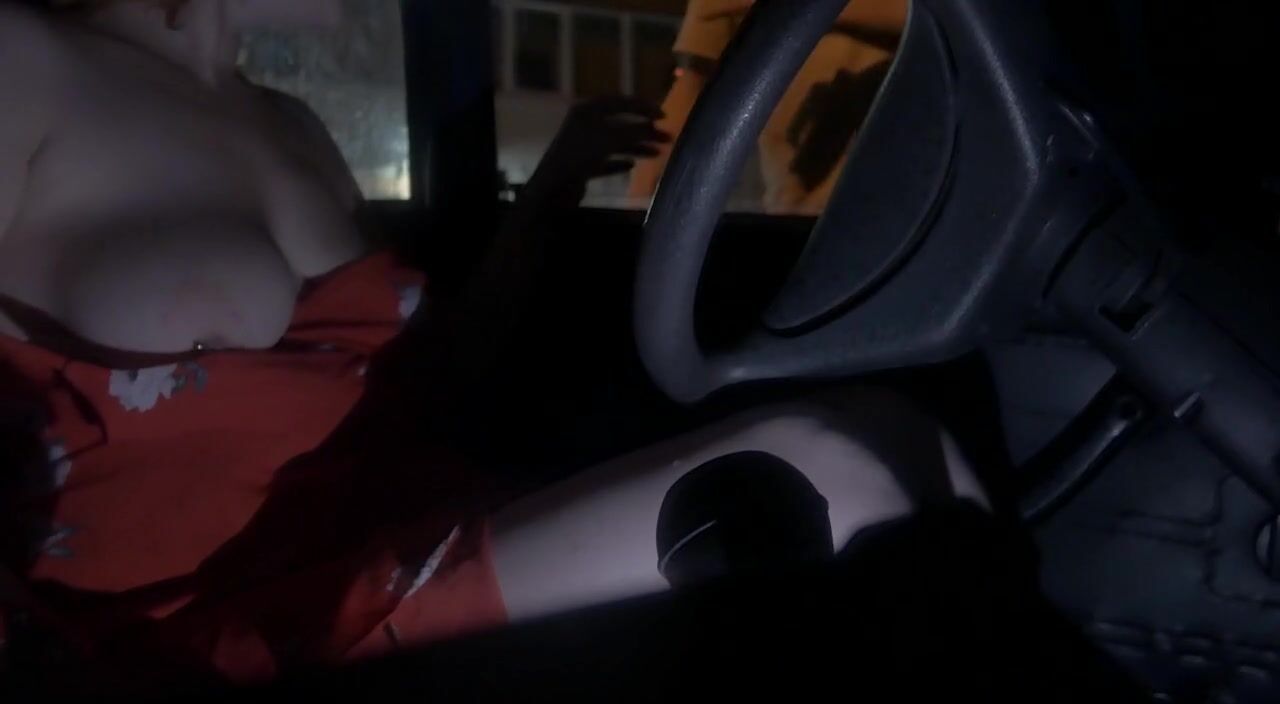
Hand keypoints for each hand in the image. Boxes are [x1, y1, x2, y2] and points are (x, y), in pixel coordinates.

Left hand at [524, 96, 672, 208]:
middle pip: (621, 124)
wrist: (554, 188)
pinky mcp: (583, 166)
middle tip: (667, 138)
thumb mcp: (611, 138)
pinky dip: (620, 162)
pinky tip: (632, 166)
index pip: (620, 102)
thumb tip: (657, 127)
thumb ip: (635, 130)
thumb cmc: (581, 155)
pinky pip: (606, 161)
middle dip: (644, 131)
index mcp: (588, 110)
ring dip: (637, 146)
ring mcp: (583, 146)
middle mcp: (585, 124)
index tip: (663, 116)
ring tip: (657, 154)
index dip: (643, 107)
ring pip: (616, 143)